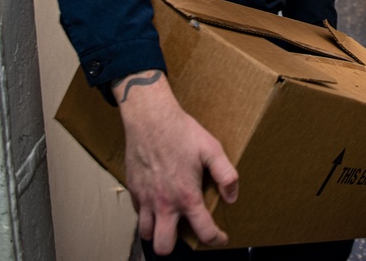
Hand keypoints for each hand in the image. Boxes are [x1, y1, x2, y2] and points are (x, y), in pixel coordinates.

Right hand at [112, 70, 239, 255]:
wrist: (150, 117)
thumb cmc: (180, 131)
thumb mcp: (212, 149)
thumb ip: (226, 174)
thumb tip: (232, 196)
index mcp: (186, 196)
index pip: (203, 232)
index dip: (216, 240)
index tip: (220, 237)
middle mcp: (164, 203)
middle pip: (164, 247)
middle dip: (176, 246)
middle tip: (187, 233)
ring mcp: (145, 198)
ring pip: (146, 233)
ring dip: (158, 232)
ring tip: (169, 221)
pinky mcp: (133, 189)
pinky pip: (137, 213)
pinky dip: (146, 214)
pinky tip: (157, 203)